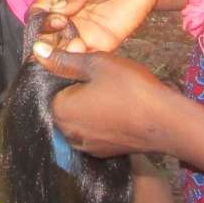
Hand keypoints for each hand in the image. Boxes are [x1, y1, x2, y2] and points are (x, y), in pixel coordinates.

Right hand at [29, 0, 158, 53]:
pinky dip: (82, 62)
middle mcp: (67, 17)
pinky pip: (85, 58)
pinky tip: (89, 55)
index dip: (40, 22)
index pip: (37, 14)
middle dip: (47, 45)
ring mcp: (83, 31)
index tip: (57, 21)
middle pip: (45, 37)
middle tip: (63, 43)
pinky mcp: (101, 43)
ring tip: (79, 47)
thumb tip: (57, 11)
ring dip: (64, 55)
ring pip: (62, 51)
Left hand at [33, 46, 173, 157]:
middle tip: (104, 80)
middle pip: (64, 104)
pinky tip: (118, 110)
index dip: (70, 73)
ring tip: (113, 94)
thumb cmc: (131, 89)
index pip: (52, 86)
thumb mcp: (96, 64)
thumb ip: (64, 59)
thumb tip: (37, 49)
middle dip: (78, 91)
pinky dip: (100, 121)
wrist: (166, 122)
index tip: (90, 69)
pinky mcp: (102, 153)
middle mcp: (67, 133)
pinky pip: (93, 131)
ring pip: (79, 118)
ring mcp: (85, 146)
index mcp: (59, 110)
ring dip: (89, 106)